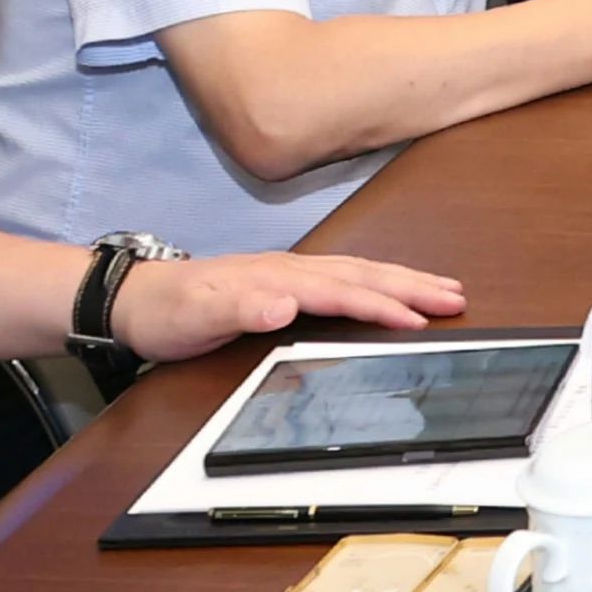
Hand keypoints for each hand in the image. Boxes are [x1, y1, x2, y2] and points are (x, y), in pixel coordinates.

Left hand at [124, 244, 465, 362]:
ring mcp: (288, 272)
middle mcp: (289, 270)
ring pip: (358, 271)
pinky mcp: (284, 281)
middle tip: (457, 297)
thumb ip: (238, 310)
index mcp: (276, 279)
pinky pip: (344, 277)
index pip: (341, 292)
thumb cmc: (166, 313)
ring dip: (403, 280)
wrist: (134, 298)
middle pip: (362, 274)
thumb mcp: (194, 318)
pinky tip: (388, 287)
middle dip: (412, 285)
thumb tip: (284, 304)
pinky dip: (376, 280)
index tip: (419, 321)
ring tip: (443, 289)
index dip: (381, 306)